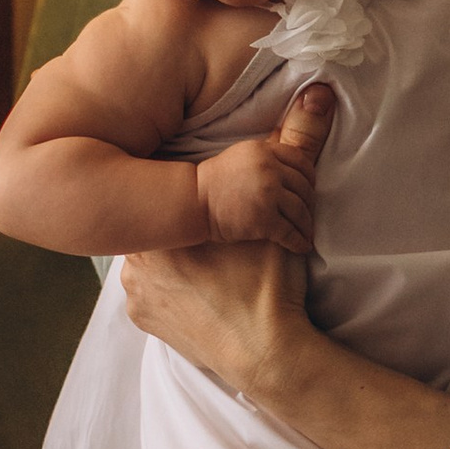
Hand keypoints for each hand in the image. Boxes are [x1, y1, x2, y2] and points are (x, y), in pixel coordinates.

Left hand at [123, 86, 333, 399]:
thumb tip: (317, 92)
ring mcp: (133, 292)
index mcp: (158, 222)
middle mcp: (133, 255)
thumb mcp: (281, 212)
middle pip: (157, 220)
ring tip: (212, 265)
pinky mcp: (142, 321)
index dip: (194, 188)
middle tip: (217, 233)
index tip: (214, 196)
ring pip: (152, 256)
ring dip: (177, 255)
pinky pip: (152, 292)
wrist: (266, 356)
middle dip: (185, 222)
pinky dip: (173, 288)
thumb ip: (294, 147)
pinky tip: (201, 290)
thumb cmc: (269, 283)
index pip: (166, 186)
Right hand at [197, 125, 318, 248]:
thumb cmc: (216, 181)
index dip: (310, 178)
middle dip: (309, 205)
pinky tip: (302, 247)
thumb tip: (293, 162)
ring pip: (300, 212)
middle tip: (308, 216)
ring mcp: (268, 194)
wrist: (194, 201)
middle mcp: (269, 170)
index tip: (310, 189)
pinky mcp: (264, 220)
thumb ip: (268, 156)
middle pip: (304, 188)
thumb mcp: (243, 155)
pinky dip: (298, 242)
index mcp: (265, 151)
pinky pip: (289, 232)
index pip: (301, 161)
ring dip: (306, 226)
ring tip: (306, 234)